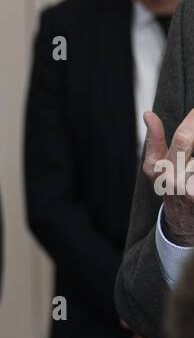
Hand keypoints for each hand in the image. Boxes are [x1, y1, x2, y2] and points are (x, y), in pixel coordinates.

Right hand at [143, 107, 193, 243]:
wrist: (182, 222)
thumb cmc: (170, 187)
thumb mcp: (155, 164)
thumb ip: (154, 138)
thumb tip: (148, 115)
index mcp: (160, 169)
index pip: (183, 138)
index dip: (193, 119)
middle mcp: (176, 181)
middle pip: (189, 144)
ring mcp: (191, 191)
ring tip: (193, 159)